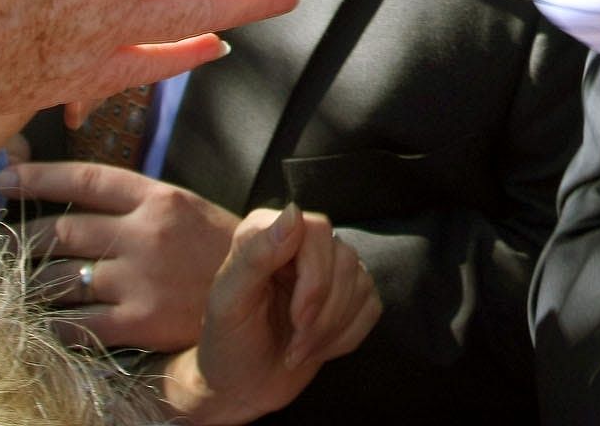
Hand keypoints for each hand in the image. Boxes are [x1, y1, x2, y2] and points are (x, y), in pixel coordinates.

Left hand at [9, 162, 234, 353]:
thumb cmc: (214, 249)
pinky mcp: (140, 322)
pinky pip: (78, 323)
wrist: (260, 294)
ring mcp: (142, 279)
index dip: (38, 176)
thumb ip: (129, 199)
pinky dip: (55, 323)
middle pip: (63, 230)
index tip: (4, 178)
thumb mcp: (181, 207)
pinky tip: (46, 321)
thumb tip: (67, 188)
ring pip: (61, 278)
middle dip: (24, 237)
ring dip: (33, 283)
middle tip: (4, 242)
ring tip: (20, 283)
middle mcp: (147, 234)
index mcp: (159, 197)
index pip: (85, 179)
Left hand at [164, 205, 379, 424]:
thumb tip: (294, 213)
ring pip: (361, 283)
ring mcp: (329, 269)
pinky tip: (317, 350)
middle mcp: (301, 243)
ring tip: (298, 352)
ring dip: (330, 330)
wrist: (242, 387)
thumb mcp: (228, 303)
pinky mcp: (349, 297)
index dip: (315, 277)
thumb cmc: (227, 344)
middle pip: (344, 258)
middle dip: (322, 313)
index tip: (296, 318)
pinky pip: (371, 307)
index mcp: (267, 232)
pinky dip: (346, 337)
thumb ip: (255, 255)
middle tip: (294, 346)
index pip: (316, 230)